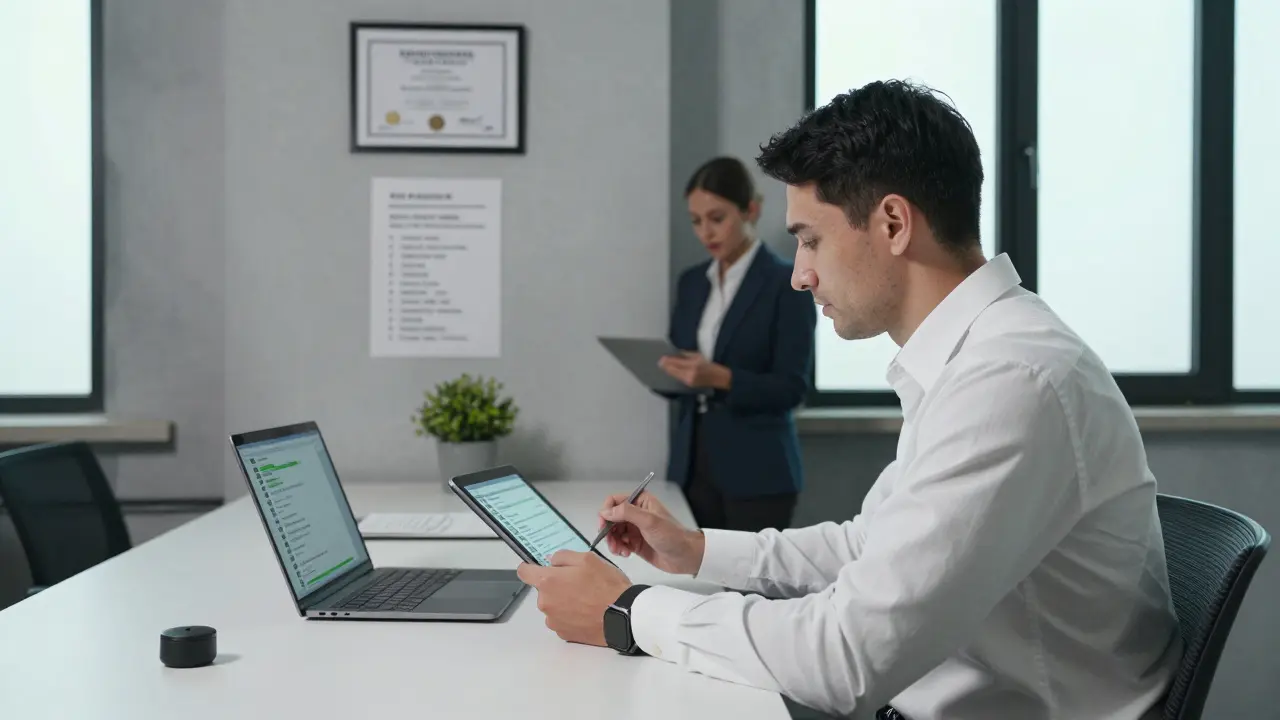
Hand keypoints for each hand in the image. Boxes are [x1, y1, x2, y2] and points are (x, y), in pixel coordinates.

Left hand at [516, 551, 631, 646]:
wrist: (623, 615)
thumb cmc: (607, 586)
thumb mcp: (588, 558)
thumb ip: (563, 556)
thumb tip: (552, 561)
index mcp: (548, 581)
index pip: (524, 572)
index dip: (530, 567)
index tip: (538, 568)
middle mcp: (545, 602)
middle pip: (543, 590)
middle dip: (556, 585)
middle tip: (579, 583)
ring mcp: (554, 621)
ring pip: (553, 605)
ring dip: (563, 601)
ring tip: (587, 599)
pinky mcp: (564, 634)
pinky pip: (562, 620)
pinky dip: (571, 616)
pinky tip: (587, 612)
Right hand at [599, 491, 705, 575]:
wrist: (686, 556)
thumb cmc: (673, 536)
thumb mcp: (649, 521)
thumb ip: (627, 513)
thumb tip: (606, 511)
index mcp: (640, 501)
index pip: (614, 501)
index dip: (606, 512)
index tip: (604, 525)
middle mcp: (636, 513)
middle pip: (611, 518)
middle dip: (608, 531)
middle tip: (611, 542)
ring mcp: (635, 528)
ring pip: (613, 532)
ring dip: (613, 542)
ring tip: (620, 550)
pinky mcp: (635, 543)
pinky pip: (619, 543)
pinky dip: (618, 548)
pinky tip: (625, 553)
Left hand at [658, 352, 731, 389]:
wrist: (720, 378)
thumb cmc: (711, 365)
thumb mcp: (699, 356)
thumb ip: (686, 355)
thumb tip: (676, 354)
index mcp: (693, 365)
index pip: (677, 363)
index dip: (668, 361)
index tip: (662, 358)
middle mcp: (690, 374)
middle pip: (674, 370)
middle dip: (666, 366)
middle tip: (660, 362)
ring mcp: (689, 381)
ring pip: (675, 375)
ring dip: (669, 370)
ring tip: (663, 366)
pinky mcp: (689, 385)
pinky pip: (678, 379)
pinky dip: (674, 375)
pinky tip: (670, 371)